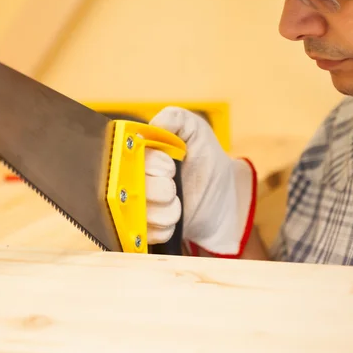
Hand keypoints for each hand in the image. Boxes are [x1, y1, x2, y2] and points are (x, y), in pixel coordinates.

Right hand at [145, 107, 256, 256]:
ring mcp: (138, 207)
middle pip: (131, 188)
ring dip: (166, 211)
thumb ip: (176, 118)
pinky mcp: (146, 230)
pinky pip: (147, 234)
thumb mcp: (196, 131)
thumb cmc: (206, 160)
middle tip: (176, 187)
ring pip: (139, 214)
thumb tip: (154, 125)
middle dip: (162, 189)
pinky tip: (176, 221)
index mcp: (140, 155)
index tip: (171, 166)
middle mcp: (133, 180)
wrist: (223, 197)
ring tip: (179, 205)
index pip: (130, 158)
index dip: (153, 164)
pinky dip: (165, 228)